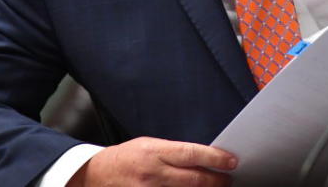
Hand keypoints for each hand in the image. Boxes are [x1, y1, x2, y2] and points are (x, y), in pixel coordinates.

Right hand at [67, 137, 235, 185]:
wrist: (95, 175)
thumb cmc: (126, 157)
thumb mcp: (149, 145)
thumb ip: (174, 153)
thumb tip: (203, 160)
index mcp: (155, 152)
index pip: (191, 153)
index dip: (215, 158)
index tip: (231, 161)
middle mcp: (153, 173)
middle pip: (194, 179)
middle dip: (216, 181)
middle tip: (228, 180)